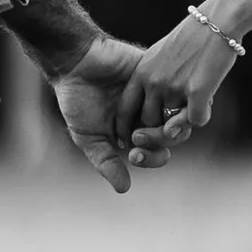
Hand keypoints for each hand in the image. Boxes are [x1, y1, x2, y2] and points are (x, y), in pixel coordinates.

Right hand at [48, 37, 180, 194]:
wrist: (74, 62)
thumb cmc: (77, 99)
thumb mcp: (89, 137)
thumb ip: (107, 162)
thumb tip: (124, 189)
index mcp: (137, 129)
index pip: (158, 151)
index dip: (151, 158)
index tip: (133, 156)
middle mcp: (151, 112)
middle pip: (173, 135)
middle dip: (158, 142)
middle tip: (136, 137)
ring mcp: (157, 91)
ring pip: (178, 113)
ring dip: (164, 122)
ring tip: (143, 124)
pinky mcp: (159, 70)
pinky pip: (177, 87)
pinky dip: (169, 97)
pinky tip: (154, 102)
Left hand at [113, 16, 242, 154]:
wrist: (217, 21)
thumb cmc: (193, 37)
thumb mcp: (162, 54)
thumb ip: (153, 79)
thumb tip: (154, 108)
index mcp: (141, 72)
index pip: (124, 109)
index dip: (126, 128)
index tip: (133, 138)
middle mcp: (154, 82)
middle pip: (148, 124)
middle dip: (160, 131)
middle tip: (174, 124)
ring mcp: (174, 87)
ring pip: (173, 127)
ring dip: (184, 123)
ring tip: (194, 106)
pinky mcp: (197, 92)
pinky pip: (196, 121)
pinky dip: (203, 116)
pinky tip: (208, 101)